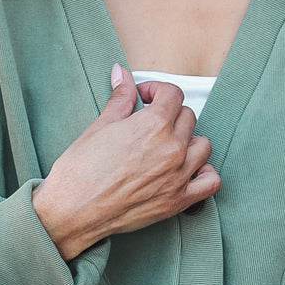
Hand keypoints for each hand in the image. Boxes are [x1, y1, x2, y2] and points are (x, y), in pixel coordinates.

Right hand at [31, 64, 220, 258]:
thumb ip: (119, 98)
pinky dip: (205, 173)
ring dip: (189, 141)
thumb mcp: (99, 126)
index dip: (157, 90)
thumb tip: (121, 74)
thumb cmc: (81, 170)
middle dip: (170, 114)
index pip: (173, 94)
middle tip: (150, 123)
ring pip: (203, 145)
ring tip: (168, 146)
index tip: (145, 98)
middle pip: (188, 117)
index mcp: (153, 124)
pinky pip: (211, 182)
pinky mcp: (178, 201)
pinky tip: (189, 170)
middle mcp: (172, 148)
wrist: (73, 210)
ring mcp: (179, 175)